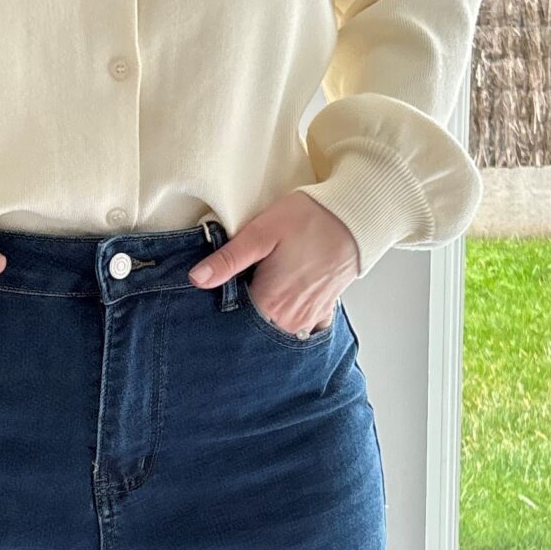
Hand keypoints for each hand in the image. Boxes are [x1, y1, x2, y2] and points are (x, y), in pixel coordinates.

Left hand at [187, 192, 356, 335]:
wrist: (354, 219)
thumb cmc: (308, 221)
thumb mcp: (260, 233)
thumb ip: (228, 260)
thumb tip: (196, 278)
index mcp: (270, 304)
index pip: (232, 322)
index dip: (219, 311)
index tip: (212, 298)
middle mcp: (289, 320)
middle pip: (253, 329)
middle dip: (240, 316)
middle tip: (240, 287)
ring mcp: (308, 319)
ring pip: (274, 330)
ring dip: (263, 318)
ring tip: (259, 289)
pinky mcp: (322, 312)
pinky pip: (299, 327)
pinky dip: (287, 320)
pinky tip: (281, 301)